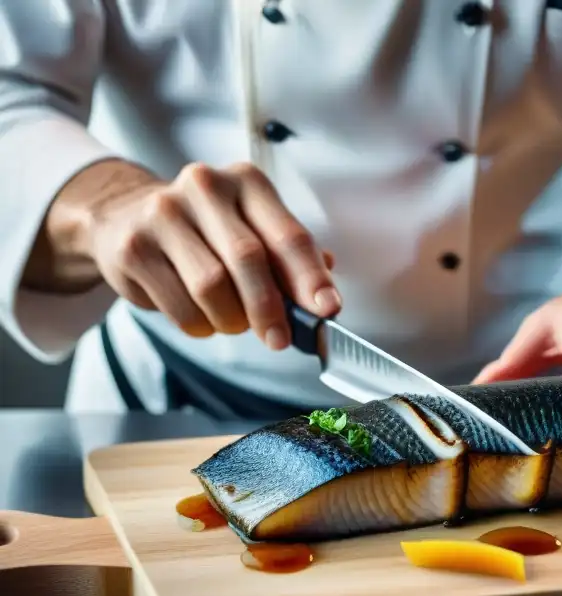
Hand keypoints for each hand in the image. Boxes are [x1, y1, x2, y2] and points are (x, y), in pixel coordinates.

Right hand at [80, 161, 339, 349]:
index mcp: (247, 182)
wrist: (126, 217)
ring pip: (211, 286)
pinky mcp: (133, 247)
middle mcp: (205, 187)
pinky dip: (199, 324)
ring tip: (234, 322)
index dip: (310, 277)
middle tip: (279, 339)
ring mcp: (163, 213)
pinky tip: (202, 318)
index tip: (327, 309)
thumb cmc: (208, 232)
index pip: (288, 234)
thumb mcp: (254, 230)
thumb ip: (291, 260)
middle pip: (248, 259)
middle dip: (270, 308)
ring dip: (231, 319)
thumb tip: (324, 298)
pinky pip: (179, 305)